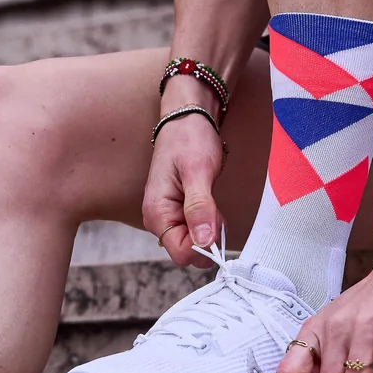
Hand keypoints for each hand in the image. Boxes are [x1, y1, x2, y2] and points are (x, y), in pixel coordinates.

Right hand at [141, 104, 224, 267]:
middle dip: (209, 238)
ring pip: (195, 243)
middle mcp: (158, 219)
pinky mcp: (178, 213)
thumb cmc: (190, 139)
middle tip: (216, 208)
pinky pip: (197, 231)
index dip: (204, 246)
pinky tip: (211, 204)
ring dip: (210, 229)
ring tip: (213, 201)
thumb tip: (204, 242)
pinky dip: (209, 223)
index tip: (216, 222)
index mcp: (156, 213)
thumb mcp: (198, 171)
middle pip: (188, 252)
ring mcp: (168, 217)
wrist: (187, 117)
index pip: (181, 254)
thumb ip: (200, 208)